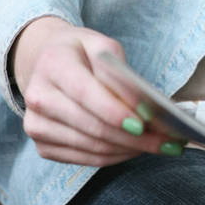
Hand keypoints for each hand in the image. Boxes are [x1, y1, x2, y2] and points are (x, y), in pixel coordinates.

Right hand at [12, 16, 173, 166]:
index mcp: (53, 64)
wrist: (48, 63)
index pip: (86, 93)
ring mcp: (37, 126)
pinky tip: (136, 149)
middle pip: (93, 127)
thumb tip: (142, 107)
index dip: (116, 112)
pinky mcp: (43, 146)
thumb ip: (119, 73)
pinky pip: (85, 158)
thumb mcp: (103, 46)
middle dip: (134, 138)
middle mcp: (38, 97)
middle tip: (167, 142)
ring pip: (92, 147)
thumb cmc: (83, 52)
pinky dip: (115, 156)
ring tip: (160, 146)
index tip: (145, 124)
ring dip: (129, 150)